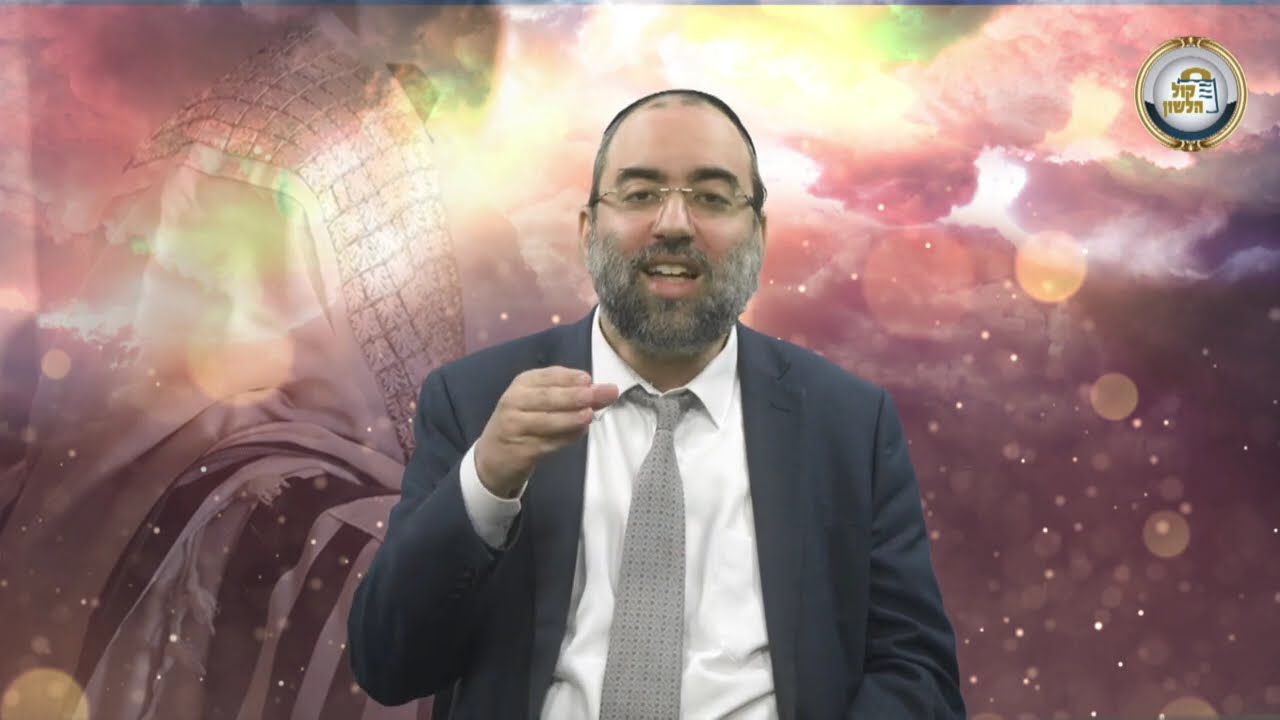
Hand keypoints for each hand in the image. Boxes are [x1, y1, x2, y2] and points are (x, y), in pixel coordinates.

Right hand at [474, 366, 618, 497]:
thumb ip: (567, 394)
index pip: (548, 376)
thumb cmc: (522, 422)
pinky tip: (579, 433)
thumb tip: (601, 390)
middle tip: (597, 395)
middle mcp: (514, 401)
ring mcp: (515, 426)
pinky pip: (547, 443)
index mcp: (522, 384)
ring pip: (547, 421)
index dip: (569, 378)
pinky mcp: (520, 450)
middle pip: (547, 397)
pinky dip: (565, 438)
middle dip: (575, 395)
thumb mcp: (538, 401)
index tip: (589, 379)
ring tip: (589, 415)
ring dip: (570, 418)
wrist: (492, 456)